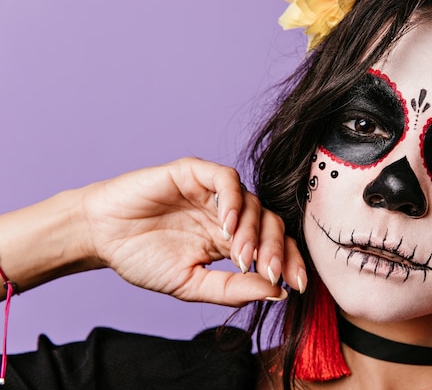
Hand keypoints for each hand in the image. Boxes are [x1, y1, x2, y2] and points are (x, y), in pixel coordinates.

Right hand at [81, 157, 306, 305]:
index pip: (272, 246)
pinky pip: (228, 179)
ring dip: (252, 231)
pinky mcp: (196, 172)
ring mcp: (214, 193)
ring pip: (253, 203)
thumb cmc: (143, 259)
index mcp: (231, 240)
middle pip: (270, 224)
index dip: (289, 262)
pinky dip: (233, 200)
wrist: (102, 236)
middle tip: (271, 273)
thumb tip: (276, 292)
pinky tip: (227, 225)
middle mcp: (228, 214)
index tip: (296, 285)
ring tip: (239, 255)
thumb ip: (232, 289)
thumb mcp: (191, 284)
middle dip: (275, 250)